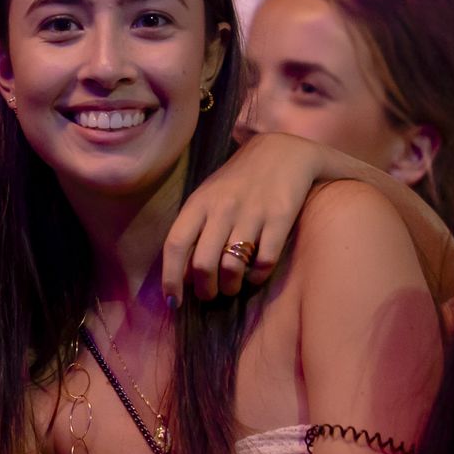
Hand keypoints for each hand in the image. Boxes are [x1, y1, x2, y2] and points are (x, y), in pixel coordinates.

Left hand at [162, 132, 324, 302]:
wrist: (283, 152)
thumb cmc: (238, 181)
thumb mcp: (208, 197)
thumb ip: (194, 228)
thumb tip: (183, 274)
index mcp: (198, 203)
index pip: (175, 245)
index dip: (170, 278)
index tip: (172, 301)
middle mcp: (222, 208)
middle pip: (203, 264)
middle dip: (205, 289)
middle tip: (210, 295)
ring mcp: (251, 213)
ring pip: (232, 267)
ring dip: (231, 287)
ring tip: (233, 287)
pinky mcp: (280, 217)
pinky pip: (264, 261)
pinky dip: (257, 277)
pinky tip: (255, 275)